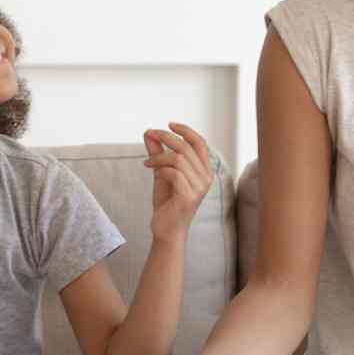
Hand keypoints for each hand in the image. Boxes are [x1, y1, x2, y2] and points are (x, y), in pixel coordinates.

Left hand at [142, 122, 213, 241]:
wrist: (166, 230)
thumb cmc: (167, 203)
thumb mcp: (161, 173)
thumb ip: (157, 153)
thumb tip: (148, 133)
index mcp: (204, 170)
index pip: (199, 142)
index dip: (185, 130)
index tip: (168, 124)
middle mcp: (206, 178)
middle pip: (187, 147)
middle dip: (166, 137)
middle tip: (149, 135)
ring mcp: (199, 188)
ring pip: (179, 159)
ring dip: (159, 157)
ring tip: (147, 163)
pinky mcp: (189, 197)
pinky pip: (174, 173)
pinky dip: (160, 169)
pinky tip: (152, 173)